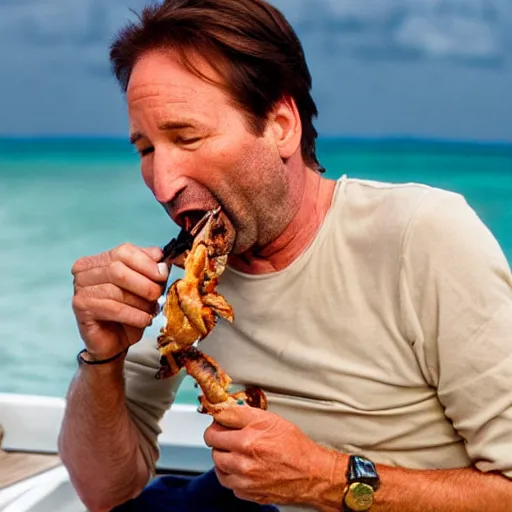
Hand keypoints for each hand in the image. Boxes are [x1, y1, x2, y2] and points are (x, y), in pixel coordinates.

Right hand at [71, 243, 168, 359]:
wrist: (115, 341)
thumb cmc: (129, 311)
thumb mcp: (144, 285)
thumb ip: (150, 267)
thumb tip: (160, 256)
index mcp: (98, 260)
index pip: (124, 251)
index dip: (146, 262)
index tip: (163, 274)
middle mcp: (84, 271)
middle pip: (118, 269)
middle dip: (145, 283)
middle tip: (157, 295)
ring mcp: (80, 289)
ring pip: (116, 290)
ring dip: (140, 302)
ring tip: (151, 310)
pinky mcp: (82, 308)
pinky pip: (113, 308)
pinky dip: (134, 315)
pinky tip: (144, 320)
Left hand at [203, 406, 336, 506]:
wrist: (312, 473)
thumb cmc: (294, 445)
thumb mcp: (269, 419)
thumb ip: (241, 414)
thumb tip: (222, 411)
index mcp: (246, 441)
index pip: (213, 431)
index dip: (216, 425)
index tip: (219, 424)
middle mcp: (243, 462)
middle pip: (213, 449)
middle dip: (220, 440)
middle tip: (230, 436)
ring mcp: (244, 480)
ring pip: (218, 467)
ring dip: (224, 458)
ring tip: (238, 452)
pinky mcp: (248, 494)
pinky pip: (230, 483)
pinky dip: (234, 475)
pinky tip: (245, 467)